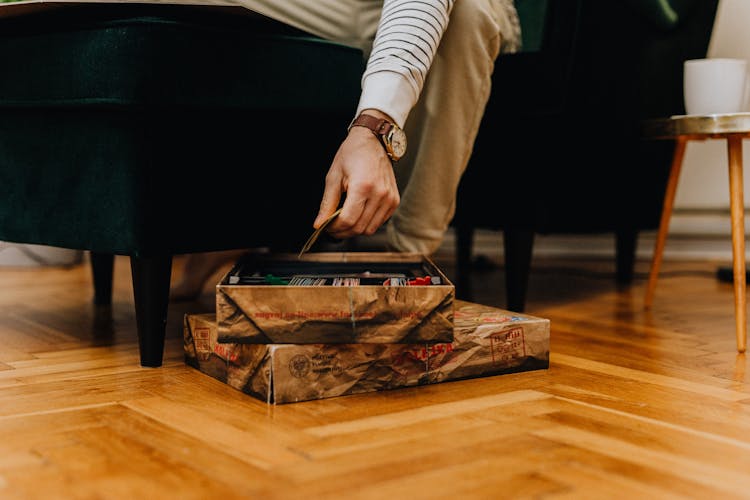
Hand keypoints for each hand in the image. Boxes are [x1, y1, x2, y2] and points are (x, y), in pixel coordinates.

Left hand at [314, 109, 399, 238]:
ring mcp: (389, 199)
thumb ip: (327, 203)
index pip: (348, 220)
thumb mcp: (333, 177)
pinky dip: (367, 223)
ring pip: (370, 229)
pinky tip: (358, 213)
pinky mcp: (394, 201)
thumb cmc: (352, 154)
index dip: (334, 228)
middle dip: (343, 231)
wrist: (374, 141)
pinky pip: (379, 222)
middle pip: (359, 228)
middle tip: (332, 226)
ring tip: (345, 219)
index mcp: (363, 186)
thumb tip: (319, 224)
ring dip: (355, 229)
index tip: (326, 226)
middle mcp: (380, 194)